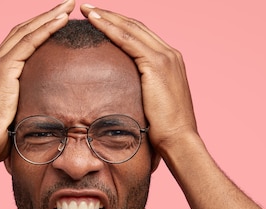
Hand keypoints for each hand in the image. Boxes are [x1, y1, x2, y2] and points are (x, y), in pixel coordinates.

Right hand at [0, 0, 74, 162]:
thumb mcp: (12, 117)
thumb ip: (25, 107)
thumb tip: (44, 114)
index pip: (18, 42)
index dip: (38, 28)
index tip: (58, 20)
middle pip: (22, 29)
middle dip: (46, 15)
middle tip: (67, 4)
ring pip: (26, 31)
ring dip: (49, 16)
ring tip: (69, 6)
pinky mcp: (2, 70)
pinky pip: (28, 43)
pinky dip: (46, 29)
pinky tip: (62, 21)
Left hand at [80, 4, 198, 156]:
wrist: (179, 139)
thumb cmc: (164, 130)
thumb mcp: (153, 104)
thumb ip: (143, 92)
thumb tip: (124, 97)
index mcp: (171, 61)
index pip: (141, 35)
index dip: (120, 25)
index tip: (101, 19)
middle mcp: (170, 54)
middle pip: (136, 26)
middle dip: (111, 15)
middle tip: (89, 8)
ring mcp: (165, 57)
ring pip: (130, 28)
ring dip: (106, 17)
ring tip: (87, 9)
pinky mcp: (156, 64)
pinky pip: (128, 40)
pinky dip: (110, 28)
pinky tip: (94, 22)